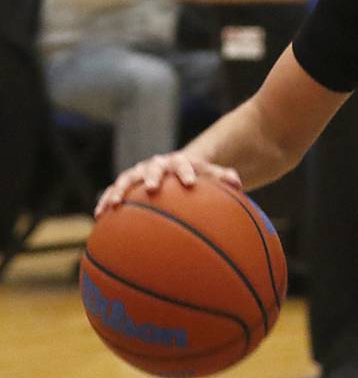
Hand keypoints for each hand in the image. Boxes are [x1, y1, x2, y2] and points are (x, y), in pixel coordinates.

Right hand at [95, 152, 241, 217]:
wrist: (174, 168)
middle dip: (152, 177)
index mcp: (179, 161)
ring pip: (126, 179)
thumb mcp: (211, 175)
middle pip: (153, 168)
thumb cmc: (196, 176)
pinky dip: (105, 201)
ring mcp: (139, 173)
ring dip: (120, 190)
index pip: (184, 163)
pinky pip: (113, 192)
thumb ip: (224, 177)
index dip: (186, 172)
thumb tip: (238, 183)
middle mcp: (156, 164)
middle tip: (152, 188)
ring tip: (113, 205)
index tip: (190, 183)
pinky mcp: (126, 184)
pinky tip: (99, 216)